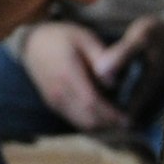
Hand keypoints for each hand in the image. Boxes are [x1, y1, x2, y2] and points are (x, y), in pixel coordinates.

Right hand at [19, 20, 146, 134]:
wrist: (33, 44)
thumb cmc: (63, 37)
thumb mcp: (85, 38)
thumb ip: (102, 58)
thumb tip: (113, 81)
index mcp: (67, 74)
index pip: (92, 102)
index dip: (111, 114)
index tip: (129, 118)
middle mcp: (59, 92)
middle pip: (88, 119)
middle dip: (110, 124)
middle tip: (129, 120)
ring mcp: (54, 101)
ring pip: (82, 123)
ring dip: (101, 125)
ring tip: (119, 119)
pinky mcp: (54, 104)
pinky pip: (75, 120)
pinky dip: (91, 122)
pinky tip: (104, 115)